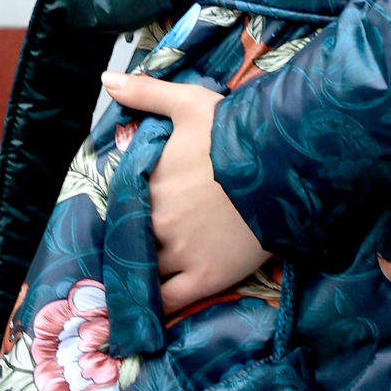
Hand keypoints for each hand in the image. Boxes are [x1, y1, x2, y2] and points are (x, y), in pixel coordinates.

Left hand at [101, 71, 270, 314]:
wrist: (282, 164)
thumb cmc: (235, 131)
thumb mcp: (189, 102)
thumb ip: (145, 93)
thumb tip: (107, 78)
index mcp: (148, 182)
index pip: (120, 206)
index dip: (122, 213)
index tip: (126, 218)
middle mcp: (157, 221)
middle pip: (130, 242)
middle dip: (130, 247)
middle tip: (134, 252)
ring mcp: (180, 252)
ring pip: (145, 274)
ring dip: (139, 278)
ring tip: (137, 285)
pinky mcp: (206, 276)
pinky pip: (169, 301)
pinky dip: (155, 308)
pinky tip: (148, 312)